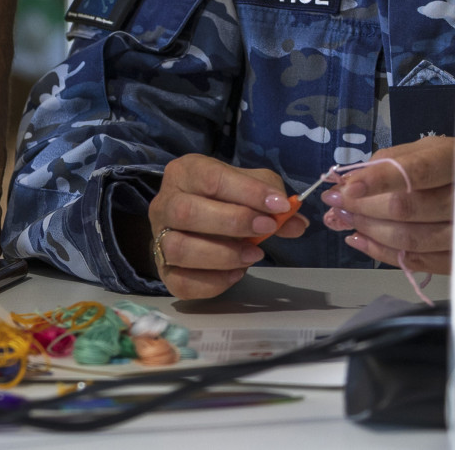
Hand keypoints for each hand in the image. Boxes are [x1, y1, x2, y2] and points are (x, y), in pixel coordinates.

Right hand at [147, 154, 309, 299]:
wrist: (196, 217)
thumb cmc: (225, 197)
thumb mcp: (250, 187)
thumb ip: (273, 199)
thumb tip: (296, 222)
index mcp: (186, 172)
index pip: (212, 178)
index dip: (248, 193)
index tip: (280, 205)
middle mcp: (164, 202)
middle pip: (186, 212)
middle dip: (232, 222)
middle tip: (267, 229)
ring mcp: (158, 237)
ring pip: (178, 249)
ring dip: (222, 255)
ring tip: (253, 255)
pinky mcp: (163, 269)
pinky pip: (180, 282)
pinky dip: (212, 282)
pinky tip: (236, 274)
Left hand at [322, 136, 454, 273]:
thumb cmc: (450, 165)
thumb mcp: (424, 151)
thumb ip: (387, 163)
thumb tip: (349, 183)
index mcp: (454, 162)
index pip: (415, 173)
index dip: (380, 181)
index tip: (349, 188)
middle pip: (405, 208)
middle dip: (362, 207)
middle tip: (335, 201)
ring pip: (408, 239)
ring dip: (368, 230)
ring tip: (344, 219)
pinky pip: (416, 261)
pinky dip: (381, 252)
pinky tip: (360, 239)